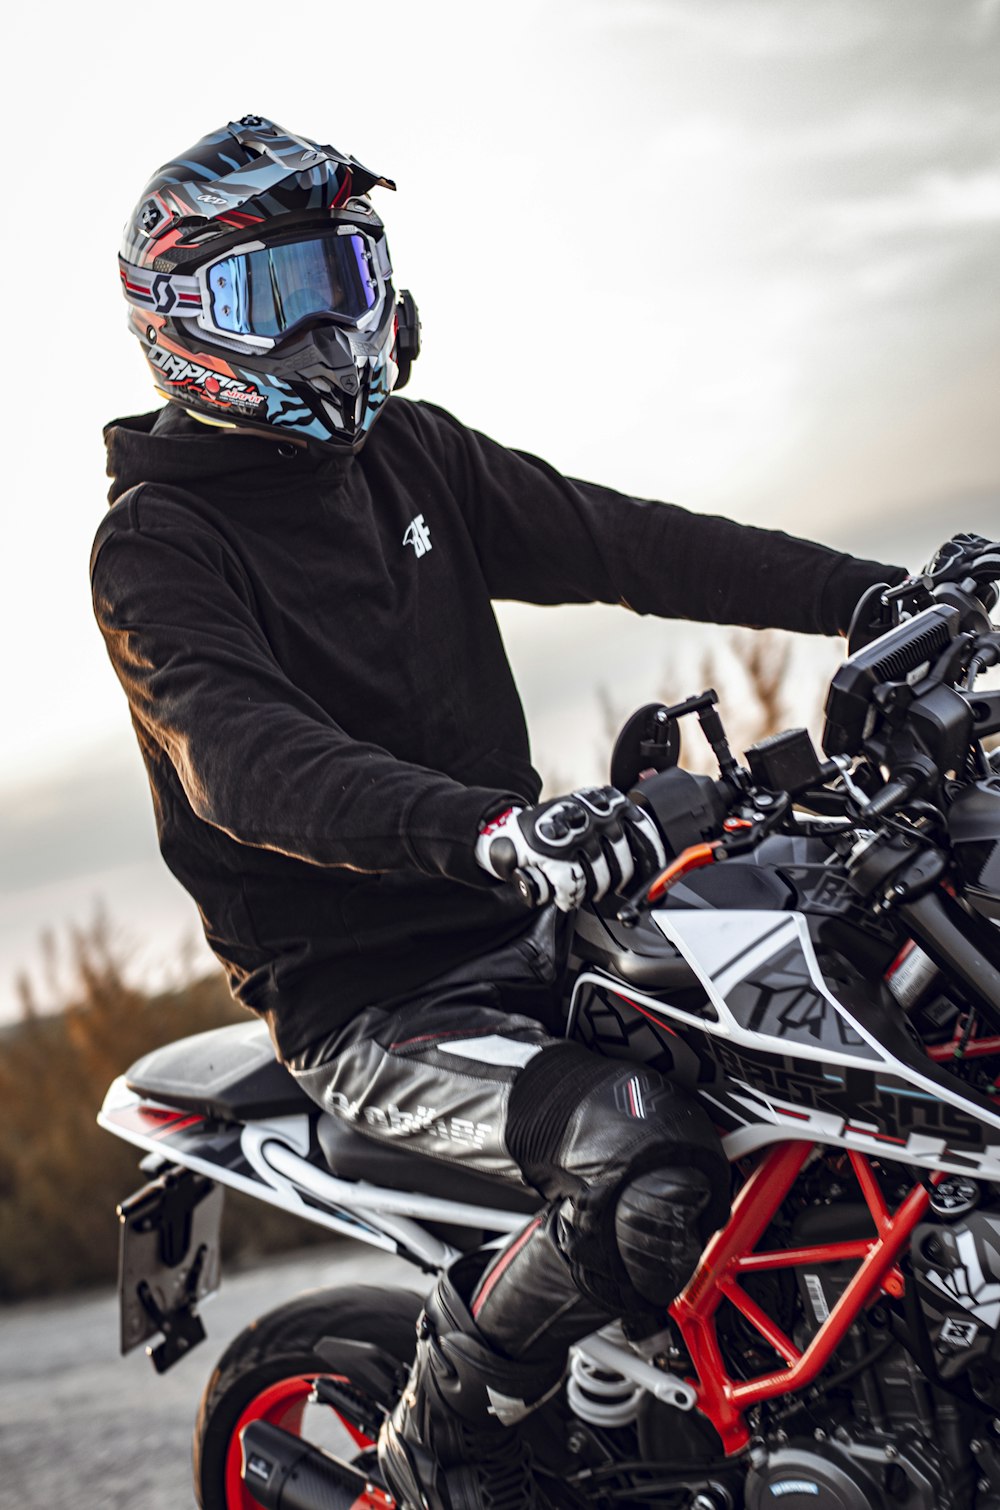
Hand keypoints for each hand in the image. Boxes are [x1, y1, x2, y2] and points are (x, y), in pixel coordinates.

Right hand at [475, 786, 665, 911]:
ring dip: (592, 890)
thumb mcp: (590, 815)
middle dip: (616, 880)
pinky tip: (564, 895)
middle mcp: (594, 815)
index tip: (654, 870)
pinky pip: (574, 885)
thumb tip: (652, 855)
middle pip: (622, 861)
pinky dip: (569, 896)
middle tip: (607, 885)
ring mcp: (575, 835)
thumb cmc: (556, 830)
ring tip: (582, 888)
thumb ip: (618, 828)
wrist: (513, 833)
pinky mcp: (554, 855)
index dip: (650, 856)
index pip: (642, 830)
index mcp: (607, 802)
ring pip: (600, 877)